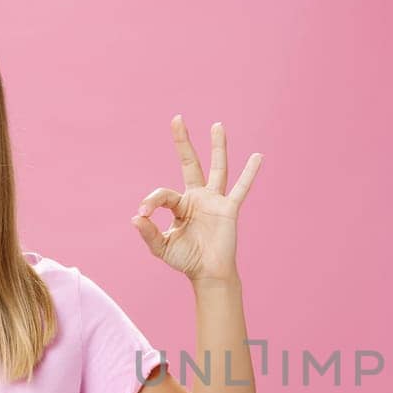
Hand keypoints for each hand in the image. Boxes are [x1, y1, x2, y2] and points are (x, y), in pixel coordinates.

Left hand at [131, 115, 262, 282]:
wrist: (209, 274)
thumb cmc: (186, 261)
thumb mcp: (162, 248)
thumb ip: (149, 233)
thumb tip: (135, 216)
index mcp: (180, 206)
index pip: (163, 194)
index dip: (151, 201)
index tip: (143, 214)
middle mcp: (197, 198)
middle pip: (191, 164)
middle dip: (183, 142)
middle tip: (177, 118)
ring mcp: (214, 201)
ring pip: (217, 169)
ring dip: (217, 147)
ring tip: (217, 125)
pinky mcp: (229, 209)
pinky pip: (240, 189)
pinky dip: (249, 173)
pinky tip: (257, 157)